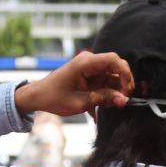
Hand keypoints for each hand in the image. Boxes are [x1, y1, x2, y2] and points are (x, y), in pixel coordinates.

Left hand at [14, 51, 133, 118]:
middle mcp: (89, 62)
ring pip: (112, 76)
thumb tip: (123, 100)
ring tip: (115, 105)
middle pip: (116, 67)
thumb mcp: (81, 102)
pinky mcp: (89, 76)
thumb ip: (104, 99)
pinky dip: (108, 93)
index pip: (113, 60)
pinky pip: (104, 82)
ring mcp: (89, 68)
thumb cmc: (54, 97)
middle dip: (123, 83)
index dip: (124, 73)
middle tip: (124, 99)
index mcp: (86, 63)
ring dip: (116, 90)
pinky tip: (106, 106)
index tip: (126, 90)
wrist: (38, 97)